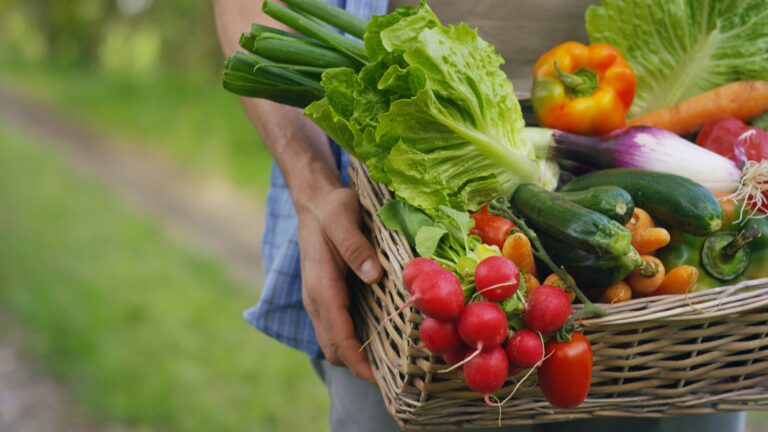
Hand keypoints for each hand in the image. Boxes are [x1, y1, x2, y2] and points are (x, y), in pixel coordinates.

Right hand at [297, 187, 382, 381]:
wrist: (314, 200)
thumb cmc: (331, 208)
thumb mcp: (343, 218)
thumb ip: (355, 246)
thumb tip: (373, 276)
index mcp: (321, 286)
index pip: (338, 336)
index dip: (358, 362)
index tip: (379, 380)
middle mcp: (316, 299)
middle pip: (334, 348)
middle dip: (359, 367)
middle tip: (395, 376)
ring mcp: (319, 299)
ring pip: (334, 341)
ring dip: (356, 356)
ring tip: (391, 364)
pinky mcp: (326, 296)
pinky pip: (337, 327)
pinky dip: (354, 340)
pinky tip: (380, 337)